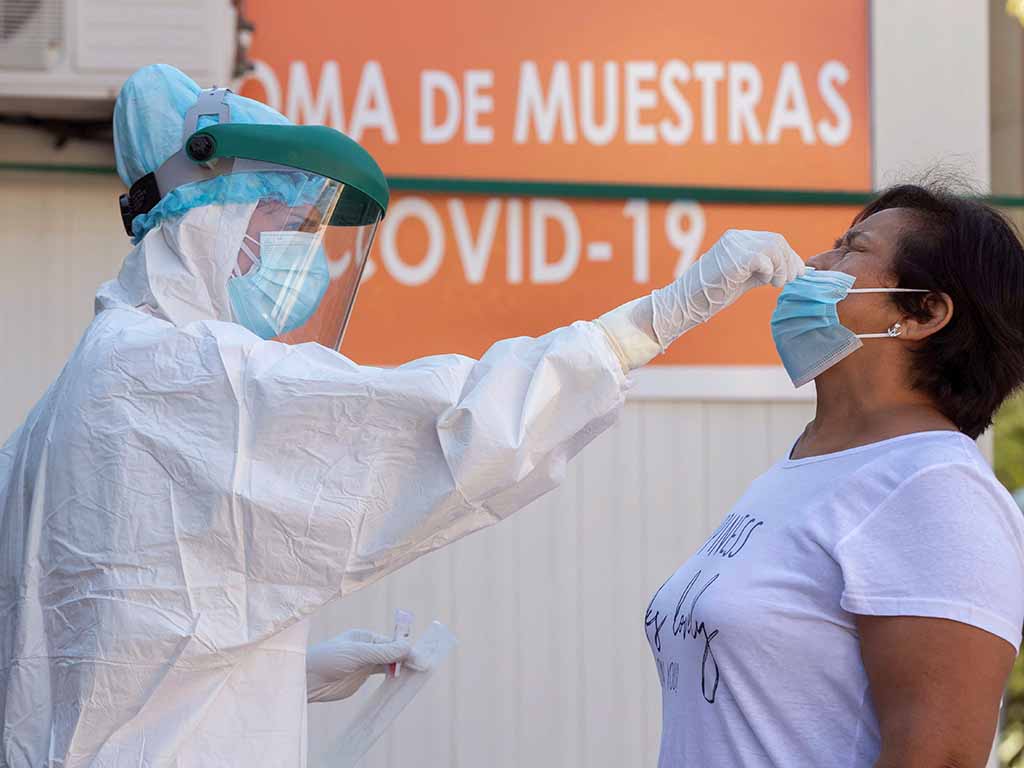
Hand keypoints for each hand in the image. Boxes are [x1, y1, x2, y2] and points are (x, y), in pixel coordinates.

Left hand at [306, 628, 422, 702]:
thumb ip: (382, 652)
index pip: (391, 642)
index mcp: (365, 636)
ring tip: (418, 672)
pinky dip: (394, 676)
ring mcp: (365, 662)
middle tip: (424, 666)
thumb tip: (407, 647)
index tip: (419, 657)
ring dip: (403, 667)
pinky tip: (403, 679)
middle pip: (393, 651)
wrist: (307, 680)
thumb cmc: (328, 659)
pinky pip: (383, 674)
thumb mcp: (357, 653)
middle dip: (407, 657)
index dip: (405, 649)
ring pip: (390, 663)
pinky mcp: (362, 677)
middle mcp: (367, 647)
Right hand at [651, 229, 802, 347]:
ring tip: (776, 284)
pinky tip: (765, 282)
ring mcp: (733, 246)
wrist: (686, 303)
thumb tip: (792, 270)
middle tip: (788, 281)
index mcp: (737, 240)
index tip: (798, 272)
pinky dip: (770, 271)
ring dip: (782, 267)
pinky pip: (763, 258)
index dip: (790, 256)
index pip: (772, 239)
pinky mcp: (733, 259)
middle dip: (789, 262)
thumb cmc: (712, 295)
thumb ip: (763, 271)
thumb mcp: (743, 278)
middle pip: (776, 240)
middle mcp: (736, 238)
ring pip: (774, 247)